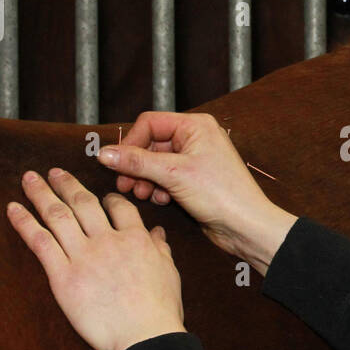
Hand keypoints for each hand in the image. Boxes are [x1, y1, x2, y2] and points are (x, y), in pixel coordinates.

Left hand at [7, 167, 185, 349]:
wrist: (146, 336)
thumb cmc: (160, 310)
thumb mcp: (169, 273)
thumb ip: (160, 249)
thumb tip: (157, 233)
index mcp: (136, 239)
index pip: (118, 207)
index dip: (106, 198)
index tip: (98, 195)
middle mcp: (108, 240)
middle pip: (83, 203)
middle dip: (66, 184)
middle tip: (53, 172)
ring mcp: (84, 256)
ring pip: (58, 215)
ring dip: (41, 194)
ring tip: (29, 179)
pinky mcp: (63, 276)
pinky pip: (40, 242)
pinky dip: (24, 222)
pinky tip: (13, 209)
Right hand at [99, 111, 279, 258]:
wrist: (246, 226)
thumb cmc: (222, 194)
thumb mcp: (173, 174)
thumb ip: (136, 161)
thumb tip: (104, 153)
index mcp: (195, 126)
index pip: (150, 123)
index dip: (130, 143)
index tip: (116, 163)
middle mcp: (196, 138)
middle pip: (151, 144)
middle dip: (136, 165)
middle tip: (125, 184)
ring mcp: (196, 159)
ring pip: (156, 163)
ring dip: (145, 179)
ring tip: (142, 194)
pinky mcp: (195, 180)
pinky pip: (166, 178)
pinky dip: (159, 188)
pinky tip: (162, 200)